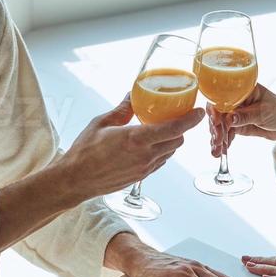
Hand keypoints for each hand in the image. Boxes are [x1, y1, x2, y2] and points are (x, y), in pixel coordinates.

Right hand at [61, 97, 203, 199]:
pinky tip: (150, 144)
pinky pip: (160, 162)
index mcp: (136, 139)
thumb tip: (132, 95)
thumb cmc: (84, 152)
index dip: (190, 119)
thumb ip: (121, 110)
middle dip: (181, 128)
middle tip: (178, 116)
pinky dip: (161, 151)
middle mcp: (144, 155)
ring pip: (170, 152)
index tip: (199, 111)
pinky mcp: (141, 177)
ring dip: (172, 141)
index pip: (174, 128)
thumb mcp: (101, 123)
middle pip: (177, 141)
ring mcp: (144, 168)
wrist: (76, 181)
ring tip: (163, 129)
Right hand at [207, 85, 275, 157]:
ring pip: (220, 125)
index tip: (215, 123)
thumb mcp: (264, 112)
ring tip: (216, 151)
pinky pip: (226, 133)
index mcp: (241, 90)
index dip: (215, 110)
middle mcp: (235, 101)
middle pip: (218, 113)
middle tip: (217, 141)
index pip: (222, 97)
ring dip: (217, 138)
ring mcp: (235, 114)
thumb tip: (229, 119)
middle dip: (215, 128)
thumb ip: (246, 116)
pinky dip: (223, 142)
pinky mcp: (237, 125)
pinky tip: (220, 151)